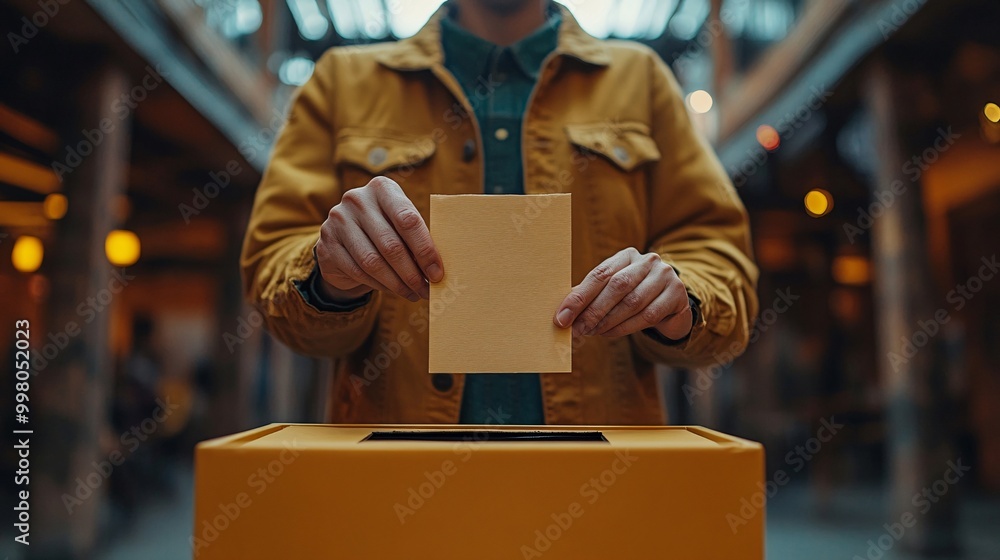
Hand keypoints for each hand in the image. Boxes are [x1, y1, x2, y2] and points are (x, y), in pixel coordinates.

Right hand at [315, 176, 443, 302]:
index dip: (425, 250)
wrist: (344, 238)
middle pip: (391, 244)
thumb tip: (436, 270)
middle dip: (412, 273)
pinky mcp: (327, 244)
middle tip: (427, 290)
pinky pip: (358, 272)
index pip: (408, 220)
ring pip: (373, 262)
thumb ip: (415, 238)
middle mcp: (357, 199)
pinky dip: (379, 285)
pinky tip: (393, 290)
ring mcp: (338, 221)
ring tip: (413, 294)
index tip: (437, 273)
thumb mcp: (400, 224)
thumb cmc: (384, 229)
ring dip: (397, 283)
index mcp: (382, 188)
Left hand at [553, 247, 691, 339]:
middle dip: (593, 311)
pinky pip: (648, 315)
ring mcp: (665, 276)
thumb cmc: (632, 296)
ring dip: (608, 321)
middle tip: (577, 329)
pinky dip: (625, 328)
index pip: (599, 274)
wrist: (670, 305)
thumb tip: (562, 313)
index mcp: (626, 255)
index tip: (562, 317)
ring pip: (632, 302)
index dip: (579, 297)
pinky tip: (610, 333)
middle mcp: (648, 261)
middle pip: (617, 286)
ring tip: (592, 332)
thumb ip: (590, 296)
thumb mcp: (611, 291)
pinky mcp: (677, 295)